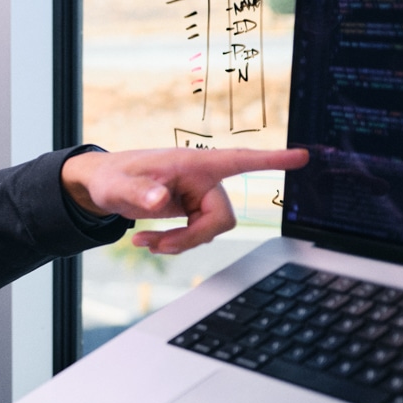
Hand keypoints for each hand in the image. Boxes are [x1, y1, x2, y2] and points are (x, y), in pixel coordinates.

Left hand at [60, 147, 308, 254]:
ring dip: (179, 243)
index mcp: (192, 163)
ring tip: (144, 242)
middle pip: (222, 218)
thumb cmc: (110, 177)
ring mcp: (199, 196)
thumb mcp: (116, 186)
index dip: (272, 160)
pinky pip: (199, 235)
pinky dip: (176, 244)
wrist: (100, 185)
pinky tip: (150, 243)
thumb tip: (161, 200)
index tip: (302, 156)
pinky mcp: (193, 210)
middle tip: (157, 246)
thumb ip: (137, 193)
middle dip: (192, 238)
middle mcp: (202, 179)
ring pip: (210, 231)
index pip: (239, 160)